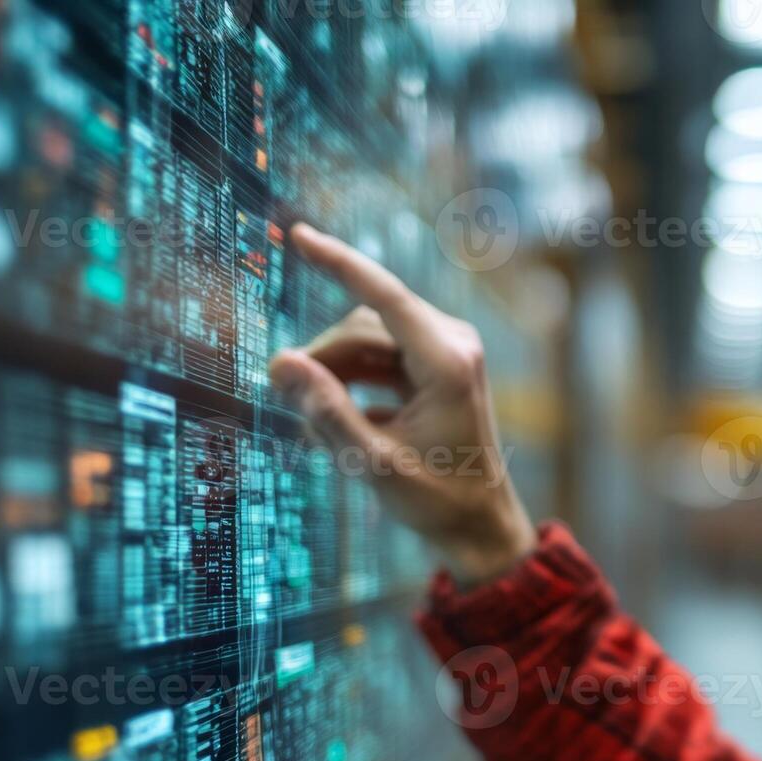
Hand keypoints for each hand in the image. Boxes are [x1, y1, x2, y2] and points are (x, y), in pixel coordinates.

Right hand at [269, 223, 536, 586]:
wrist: (481, 526)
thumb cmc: (436, 500)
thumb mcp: (372, 464)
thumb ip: (326, 413)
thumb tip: (280, 363)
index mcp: (447, 362)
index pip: (384, 296)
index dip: (339, 262)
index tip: (298, 234)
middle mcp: (453, 345)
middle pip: (365, 324)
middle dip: (325, 357)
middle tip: (289, 399)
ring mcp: (449, 354)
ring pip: (369, 342)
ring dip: (336, 373)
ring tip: (313, 422)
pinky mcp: (439, 368)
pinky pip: (382, 358)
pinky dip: (354, 383)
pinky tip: (337, 423)